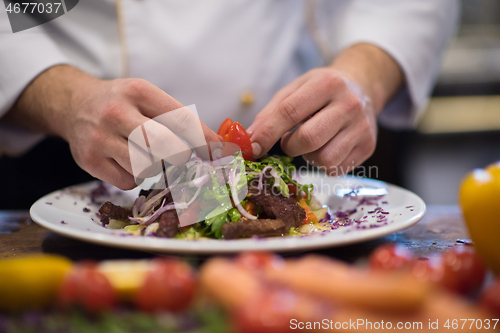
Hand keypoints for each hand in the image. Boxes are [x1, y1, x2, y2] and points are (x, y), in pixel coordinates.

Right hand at [6, 66, 219, 189]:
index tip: (220, 153)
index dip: (205, 140)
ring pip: (147, 167)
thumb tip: (217, 148)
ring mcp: (100, 138)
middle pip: (165, 147)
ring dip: (155, 167)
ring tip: (145, 153)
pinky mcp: (89, 161)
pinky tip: (127, 162)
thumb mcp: (147, 97)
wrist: (73, 104)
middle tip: (180, 156)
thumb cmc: (121, 103)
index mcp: (139, 91)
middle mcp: (117, 113)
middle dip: (180, 156)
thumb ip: (176, 118)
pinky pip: (129, 181)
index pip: (181, 119)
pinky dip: (136, 177)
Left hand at [248, 68, 375, 175]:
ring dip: (308, 156)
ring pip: (324, 159)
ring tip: (312, 142)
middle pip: (308, 139)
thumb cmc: (321, 91)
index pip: (289, 112)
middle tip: (290, 141)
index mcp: (327, 83)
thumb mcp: (296, 89)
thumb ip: (270, 113)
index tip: (253, 147)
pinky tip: (326, 147)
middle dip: (291, 146)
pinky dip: (323, 163)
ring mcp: (362, 127)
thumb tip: (249, 141)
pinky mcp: (368, 147)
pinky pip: (336, 168)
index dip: (267, 133)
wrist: (363, 88)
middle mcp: (349, 105)